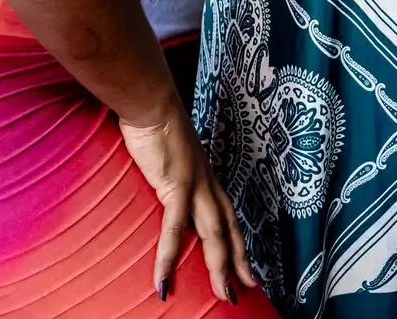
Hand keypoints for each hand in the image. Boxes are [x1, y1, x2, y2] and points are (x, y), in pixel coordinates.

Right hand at [118, 104, 257, 303]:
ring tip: (223, 294)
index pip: (228, 215)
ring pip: (214, 232)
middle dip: (238, 261)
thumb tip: (162, 195)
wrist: (151, 102)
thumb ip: (169, 180)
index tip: (246, 266)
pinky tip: (164, 280)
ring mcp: (195, 183)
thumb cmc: (154, 126)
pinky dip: (169, 255)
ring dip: (218, 266)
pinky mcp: (176, 183)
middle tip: (245, 290)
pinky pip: (174, 227)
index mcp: (206, 177)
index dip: (237, 242)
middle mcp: (207, 182)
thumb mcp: (167, 160)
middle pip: (228, 228)